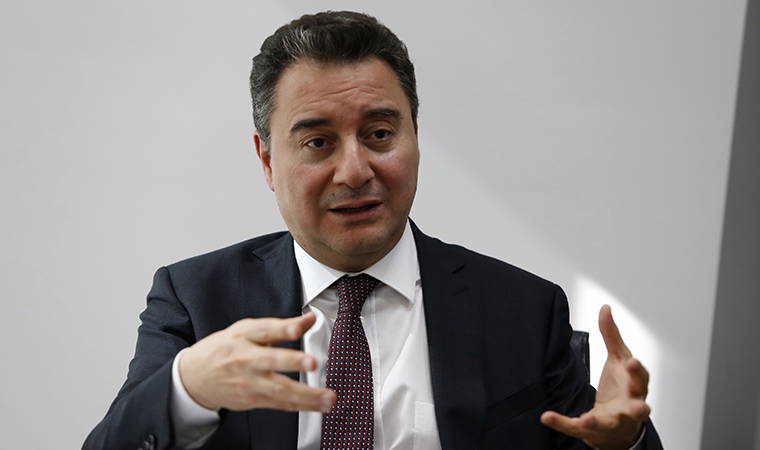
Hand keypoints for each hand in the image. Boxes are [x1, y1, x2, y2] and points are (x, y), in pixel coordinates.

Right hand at [179, 312, 335, 411]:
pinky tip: (317, 406)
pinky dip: (300, 406)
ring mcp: (249, 382)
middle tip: (312, 363)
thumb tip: (309, 319)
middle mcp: (246, 359)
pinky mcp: (252, 400)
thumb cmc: (224, 349)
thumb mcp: (247, 330)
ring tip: (328, 397)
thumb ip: (281, 325)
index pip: (265, 330)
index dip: (284, 328)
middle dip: (293, 361)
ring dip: (307, 395)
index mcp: (245, 336)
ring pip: (279, 389)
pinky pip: (279, 404)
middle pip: (271, 360)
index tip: (300, 326)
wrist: (194, 377)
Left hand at [541, 305, 650, 449]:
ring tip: (588, 420)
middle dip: (638, 408)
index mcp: (634, 386)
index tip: (632, 362)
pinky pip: (577, 428)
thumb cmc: (623, 387)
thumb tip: (605, 308)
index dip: (638, 371)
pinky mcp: (593, 431)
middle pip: (636, 408)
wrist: (620, 423)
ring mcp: (612, 421)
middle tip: (640, 408)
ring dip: (598, 422)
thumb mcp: (618, 358)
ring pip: (610, 424)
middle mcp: (628, 406)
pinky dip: (563, 423)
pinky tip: (548, 417)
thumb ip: (611, 334)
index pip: (640, 378)